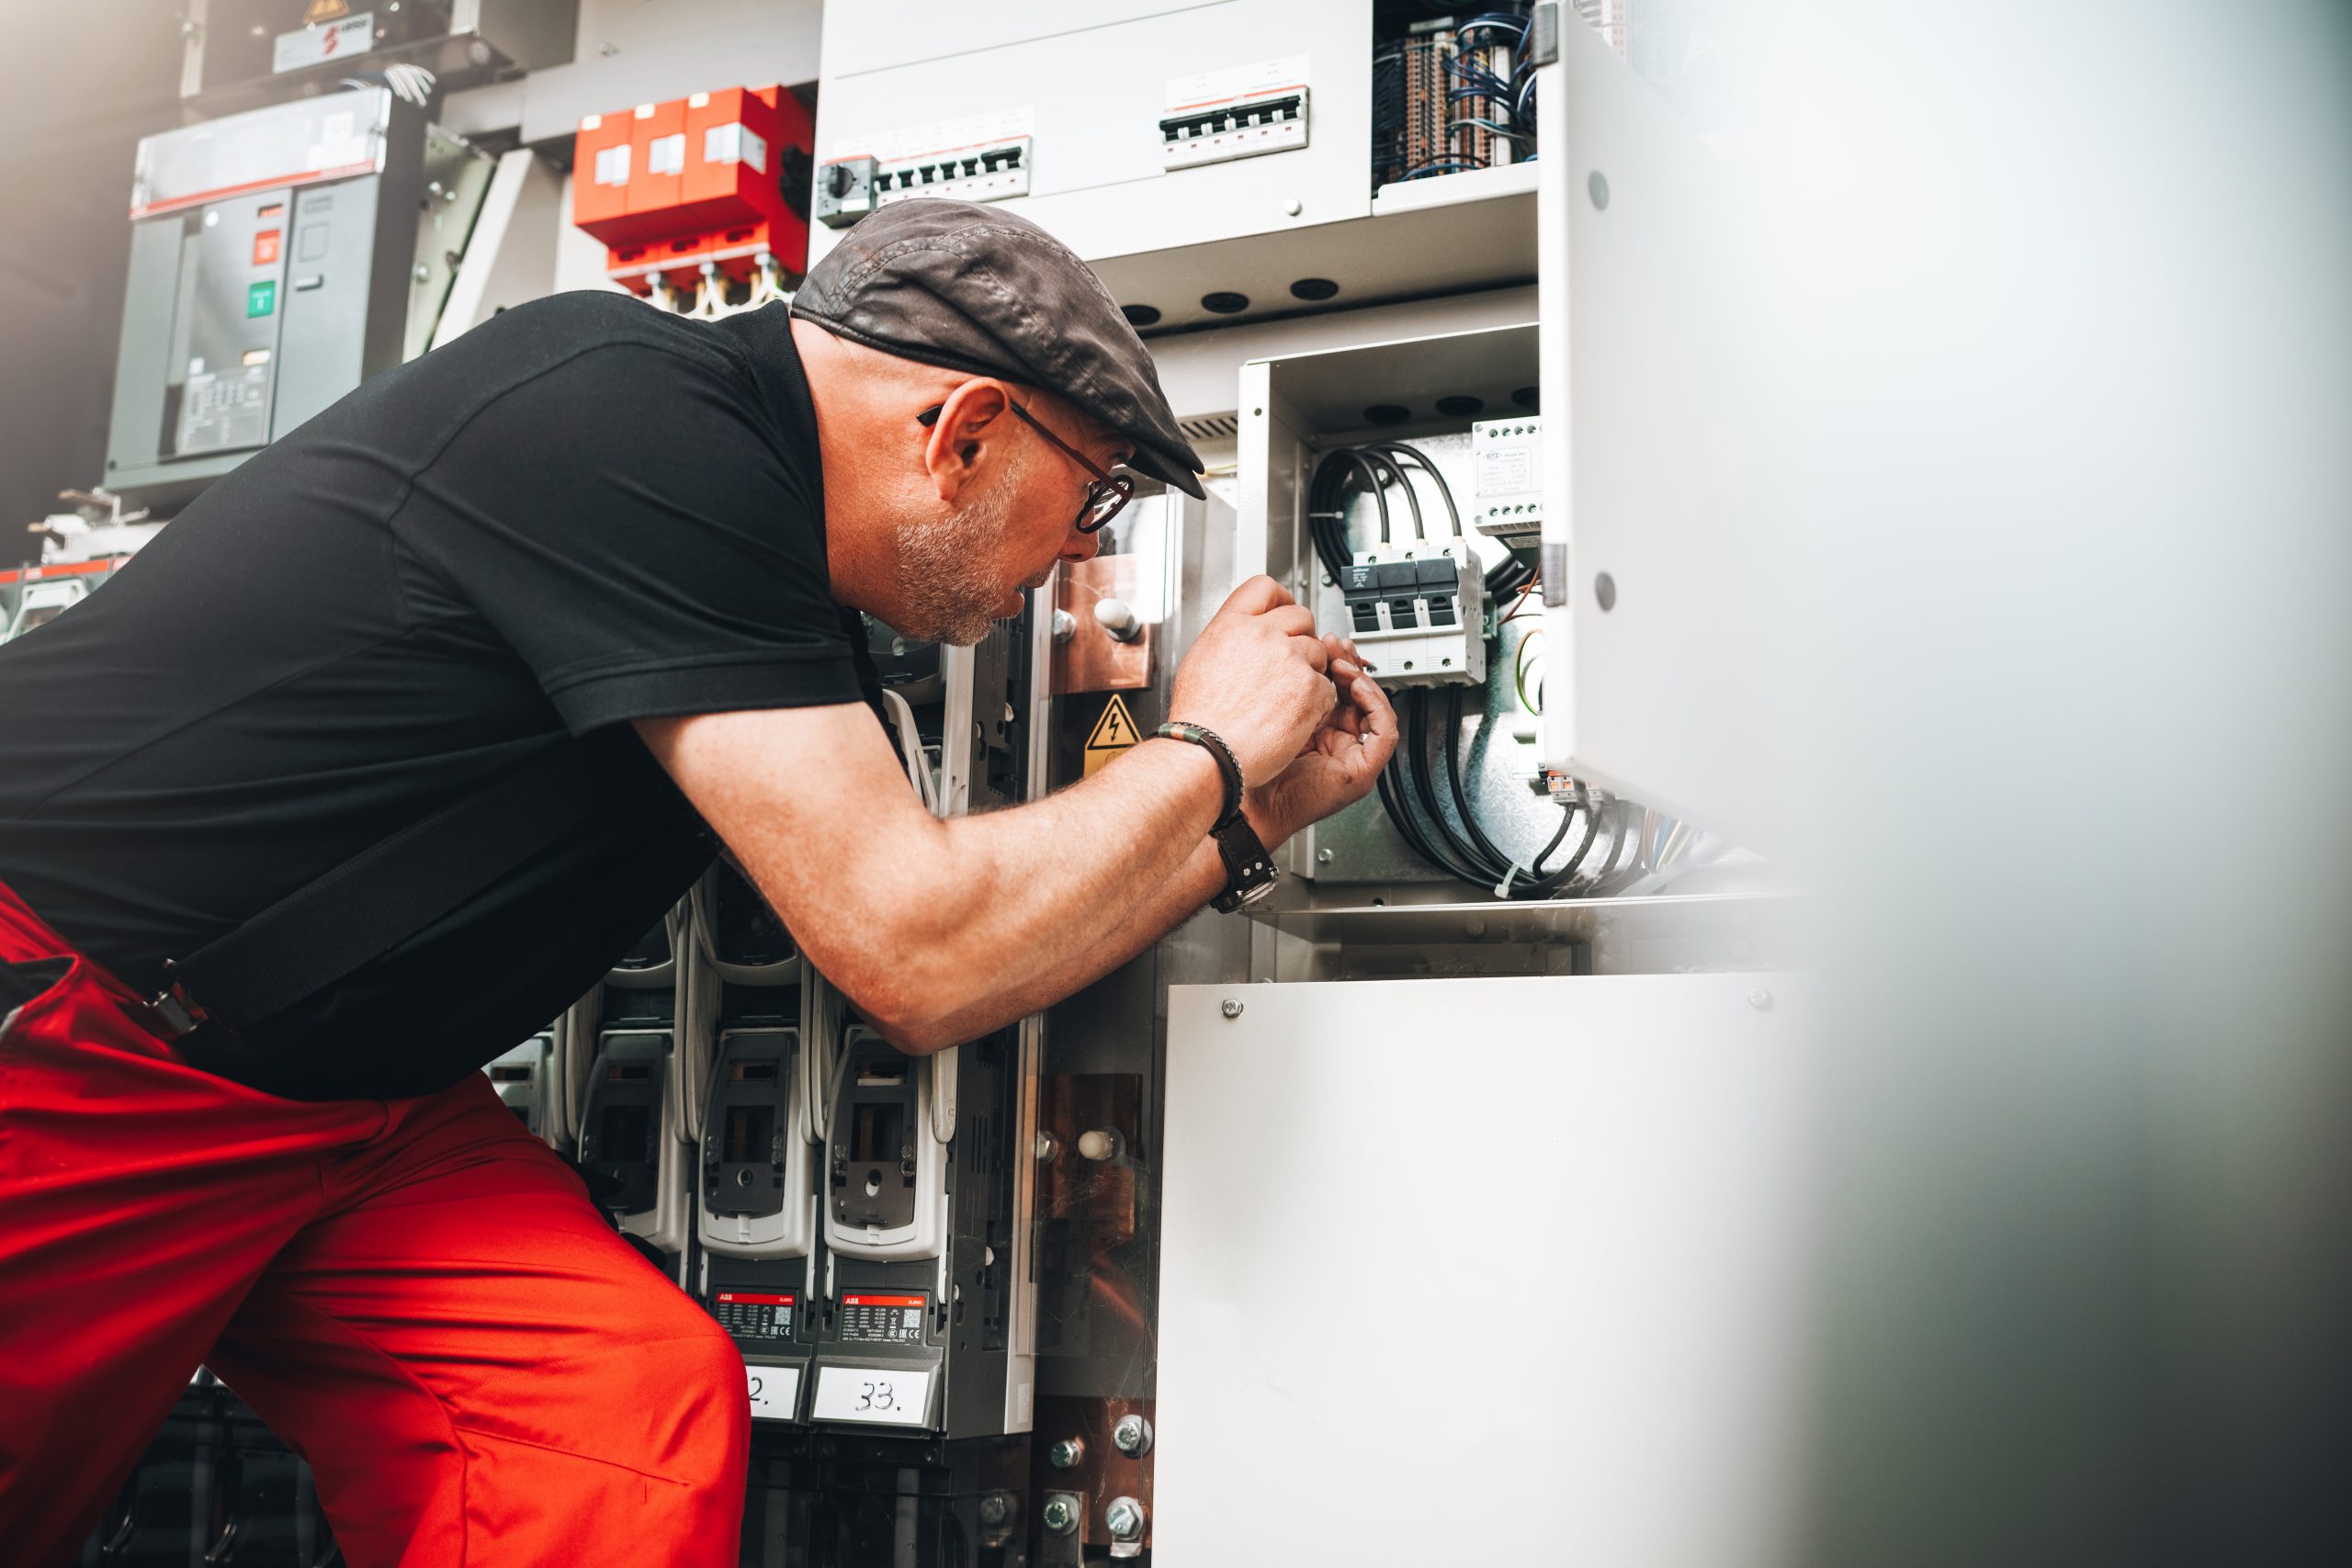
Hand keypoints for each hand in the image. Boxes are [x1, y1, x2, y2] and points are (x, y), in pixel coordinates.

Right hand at [1167, 576, 1336, 783]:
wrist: (1208, 753)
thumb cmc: (1201, 720)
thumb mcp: (1201, 661)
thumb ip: (1229, 638)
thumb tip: (1243, 633)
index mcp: (1232, 625)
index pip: (1265, 588)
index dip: (1280, 599)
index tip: (1285, 609)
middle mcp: (1262, 635)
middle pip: (1300, 616)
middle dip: (1300, 636)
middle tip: (1291, 661)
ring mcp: (1289, 659)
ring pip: (1317, 651)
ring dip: (1309, 670)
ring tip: (1286, 696)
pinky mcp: (1309, 687)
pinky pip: (1327, 685)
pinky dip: (1317, 701)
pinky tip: (1294, 714)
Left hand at [1244, 635, 1398, 846]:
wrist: (1248, 802)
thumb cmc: (1252, 765)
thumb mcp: (1275, 716)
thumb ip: (1290, 691)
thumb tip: (1296, 654)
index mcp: (1320, 729)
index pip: (1340, 690)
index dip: (1337, 664)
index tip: (1324, 644)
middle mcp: (1339, 742)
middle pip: (1360, 696)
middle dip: (1350, 665)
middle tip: (1335, 646)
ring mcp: (1353, 757)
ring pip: (1376, 710)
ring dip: (1363, 681)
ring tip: (1343, 664)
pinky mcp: (1363, 771)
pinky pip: (1384, 733)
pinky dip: (1375, 705)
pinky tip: (1355, 687)